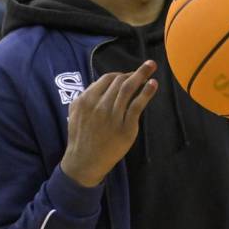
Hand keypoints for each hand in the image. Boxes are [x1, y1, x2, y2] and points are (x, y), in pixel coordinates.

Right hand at [60, 60, 158, 186]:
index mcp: (86, 100)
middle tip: (147, 67)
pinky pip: (137, 105)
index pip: (107, 79)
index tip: (129, 74)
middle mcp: (99, 106)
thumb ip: (84, 97)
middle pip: (120, 82)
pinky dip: (146, 92)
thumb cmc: (81, 137)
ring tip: (152, 67)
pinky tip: (153, 84)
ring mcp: (113, 116)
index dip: (120, 74)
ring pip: (129, 89)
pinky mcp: (125, 127)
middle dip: (135, 72)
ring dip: (142, 75)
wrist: (85, 162)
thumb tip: (98, 84)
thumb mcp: (75, 114)